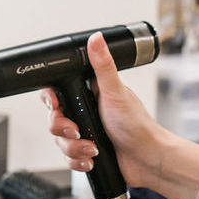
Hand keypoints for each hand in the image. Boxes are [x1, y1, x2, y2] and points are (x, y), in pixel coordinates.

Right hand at [43, 32, 165, 188]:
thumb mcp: (115, 92)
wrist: (148, 158)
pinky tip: (91, 159)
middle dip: (63, 129)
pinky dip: (78, 160)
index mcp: (89, 95)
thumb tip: (96, 39)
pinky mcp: (86, 152)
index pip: (57, 93)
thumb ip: (103, 66)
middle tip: (78, 131)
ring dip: (74, 148)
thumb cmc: (137, 125)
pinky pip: (68, 157)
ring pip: (60, 141)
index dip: (51, 100)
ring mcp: (85, 133)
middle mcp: (85, 113)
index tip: (55, 105)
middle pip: (54, 119)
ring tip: (92, 148)